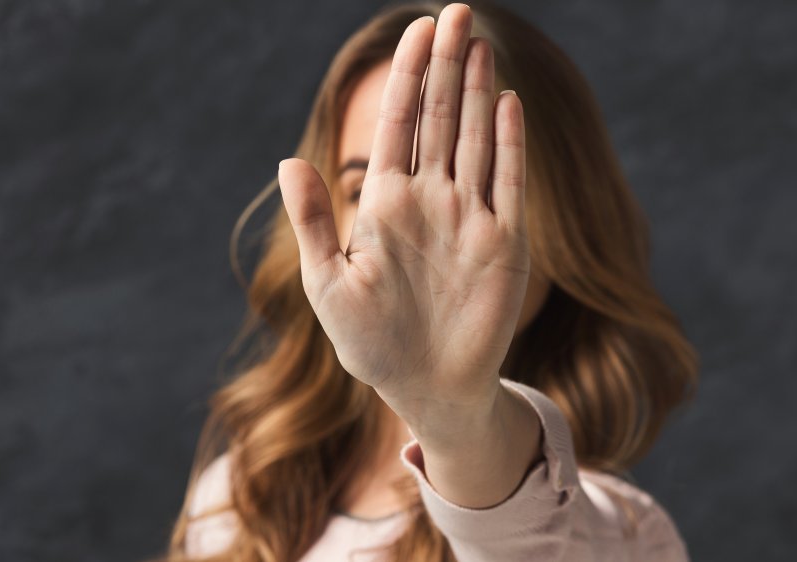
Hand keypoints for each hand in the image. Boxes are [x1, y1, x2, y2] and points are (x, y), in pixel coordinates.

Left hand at [277, 3, 527, 417]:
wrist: (426, 387)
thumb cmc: (370, 343)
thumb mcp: (328, 284)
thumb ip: (314, 222)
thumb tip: (287, 163)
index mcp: (387, 204)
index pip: (400, 124)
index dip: (407, 77)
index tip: (416, 30)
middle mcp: (431, 200)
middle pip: (441, 118)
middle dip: (446, 65)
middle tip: (454, 12)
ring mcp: (470, 217)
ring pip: (476, 138)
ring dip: (478, 91)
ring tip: (478, 42)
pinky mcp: (504, 243)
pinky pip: (509, 183)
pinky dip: (509, 143)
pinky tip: (506, 102)